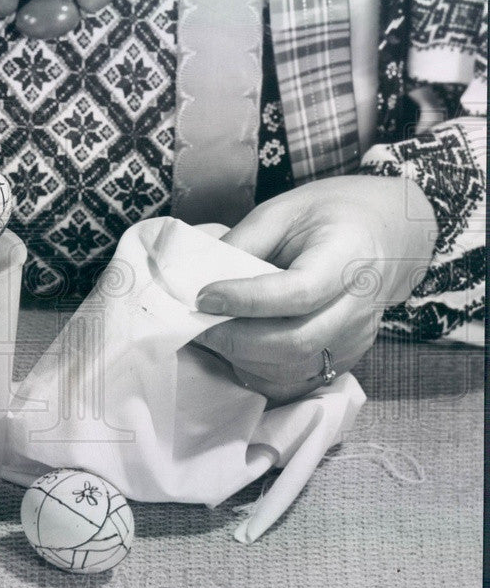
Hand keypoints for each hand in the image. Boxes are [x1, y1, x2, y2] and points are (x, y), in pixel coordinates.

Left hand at [194, 176, 435, 402]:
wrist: (390, 234)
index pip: (298, 293)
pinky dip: (258, 369)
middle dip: (234, 338)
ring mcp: (356, 337)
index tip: (203, 296)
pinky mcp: (348, 357)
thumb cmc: (333, 214)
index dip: (245, 300)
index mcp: (348, 257)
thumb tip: (197, 278)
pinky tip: (237, 347)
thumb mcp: (285, 210)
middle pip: (295, 341)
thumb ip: (242, 242)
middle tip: (196, 322)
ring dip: (241, 357)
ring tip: (211, 332)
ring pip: (293, 367)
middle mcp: (359, 305)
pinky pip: (297, 378)